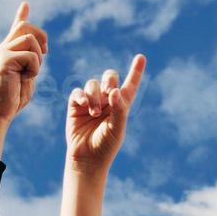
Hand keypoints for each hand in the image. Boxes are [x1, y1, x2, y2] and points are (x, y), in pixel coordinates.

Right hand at [0, 2, 47, 123]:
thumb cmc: (13, 99)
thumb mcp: (26, 76)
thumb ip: (31, 61)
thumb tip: (40, 50)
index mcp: (8, 52)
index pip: (16, 28)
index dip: (21, 15)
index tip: (25, 4)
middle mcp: (3, 49)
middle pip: (26, 26)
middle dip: (41, 36)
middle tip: (45, 52)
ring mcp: (2, 53)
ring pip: (30, 40)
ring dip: (38, 58)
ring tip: (29, 74)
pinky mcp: (4, 60)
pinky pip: (30, 56)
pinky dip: (34, 69)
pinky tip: (25, 79)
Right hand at [67, 54, 145, 171]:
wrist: (87, 158)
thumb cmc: (106, 145)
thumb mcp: (117, 128)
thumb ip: (119, 108)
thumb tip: (113, 90)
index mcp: (122, 104)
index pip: (130, 84)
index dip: (136, 71)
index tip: (141, 57)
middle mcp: (107, 100)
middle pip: (109, 77)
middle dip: (109, 80)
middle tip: (108, 92)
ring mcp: (91, 101)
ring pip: (92, 84)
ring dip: (94, 96)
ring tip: (94, 113)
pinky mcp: (76, 105)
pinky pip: (77, 92)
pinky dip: (81, 96)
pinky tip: (83, 104)